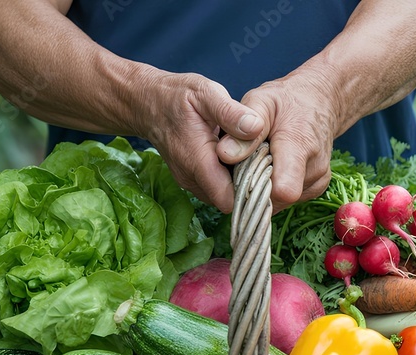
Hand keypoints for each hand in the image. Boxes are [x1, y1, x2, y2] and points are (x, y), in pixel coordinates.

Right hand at [138, 72, 264, 212]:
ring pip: (225, 196)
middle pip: (230, 201)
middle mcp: (192, 178)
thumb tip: (255, 127)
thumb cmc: (177, 95)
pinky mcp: (192, 181)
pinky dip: (229, 178)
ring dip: (240, 182)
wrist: (149, 103)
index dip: (252, 191)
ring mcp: (191, 182)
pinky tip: (236, 158)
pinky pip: (217, 189)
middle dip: (249, 186)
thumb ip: (230, 112)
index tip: (267, 172)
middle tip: (263, 160)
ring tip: (250, 156)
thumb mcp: (206, 93)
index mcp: (197, 161)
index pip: (229, 199)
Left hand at [218, 70, 343, 212]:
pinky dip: (273, 187)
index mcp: (300, 145)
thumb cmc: (285, 101)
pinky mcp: (315, 189)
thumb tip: (225, 154)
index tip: (239, 175)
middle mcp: (314, 168)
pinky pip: (285, 200)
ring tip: (262, 160)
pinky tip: (273, 167)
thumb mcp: (261, 102)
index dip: (256, 190)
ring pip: (278, 201)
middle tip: (248, 161)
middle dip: (254, 185)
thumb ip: (242, 127)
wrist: (318, 104)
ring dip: (262, 186)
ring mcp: (317, 182)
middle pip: (275, 198)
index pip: (284, 188)